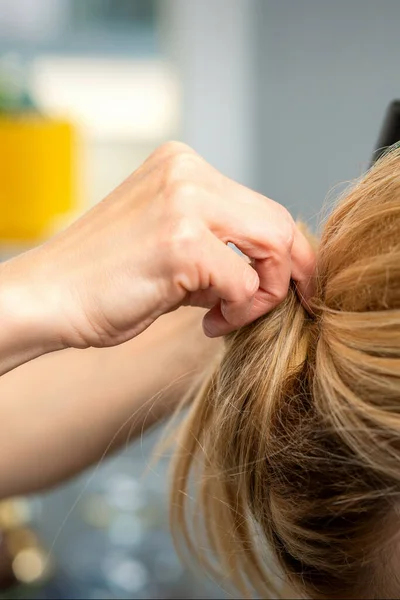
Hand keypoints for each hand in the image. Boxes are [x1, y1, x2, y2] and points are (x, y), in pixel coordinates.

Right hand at [0, 142, 315, 354]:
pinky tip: (207, 323)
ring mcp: (183, 203)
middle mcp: (186, 173)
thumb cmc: (103, 280)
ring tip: (226, 316)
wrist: (47, 298)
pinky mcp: (181, 243)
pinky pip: (245, 284)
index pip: (261, 205)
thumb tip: (267, 268)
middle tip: (268, 308)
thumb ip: (216, 243)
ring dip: (262, 295)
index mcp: (182, 166)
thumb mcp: (166, 241)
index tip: (291, 284)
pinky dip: (238, 311)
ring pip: (272, 248)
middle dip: (287, 273)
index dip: (286, 251)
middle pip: (277, 222)